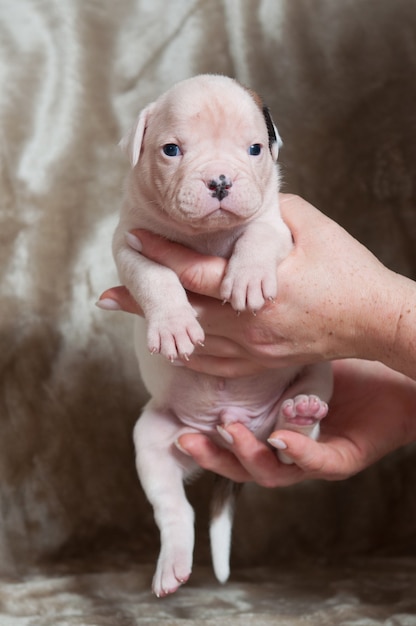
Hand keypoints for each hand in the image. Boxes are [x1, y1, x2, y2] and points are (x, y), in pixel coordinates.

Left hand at [98, 194, 399, 375]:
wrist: (377, 320)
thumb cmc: (350, 271)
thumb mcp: (313, 228)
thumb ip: (271, 214)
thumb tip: (244, 205)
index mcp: (261, 287)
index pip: (197, 271)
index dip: (162, 253)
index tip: (134, 237)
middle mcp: (251, 323)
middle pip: (186, 312)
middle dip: (145, 301)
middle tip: (107, 296)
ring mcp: (256, 349)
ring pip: (196, 343)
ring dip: (162, 330)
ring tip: (133, 323)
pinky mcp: (264, 364)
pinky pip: (216, 367)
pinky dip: (191, 357)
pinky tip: (173, 350)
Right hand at [175, 359, 415, 484]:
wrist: (394, 379)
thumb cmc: (343, 363)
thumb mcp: (292, 353)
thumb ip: (256, 345)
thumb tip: (219, 314)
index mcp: (268, 428)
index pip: (226, 437)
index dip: (201, 432)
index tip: (174, 422)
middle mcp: (286, 450)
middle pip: (239, 463)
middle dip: (212, 456)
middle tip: (186, 441)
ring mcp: (313, 458)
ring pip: (272, 473)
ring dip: (247, 455)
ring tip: (228, 432)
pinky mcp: (343, 459)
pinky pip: (318, 463)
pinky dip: (298, 452)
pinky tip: (281, 437)